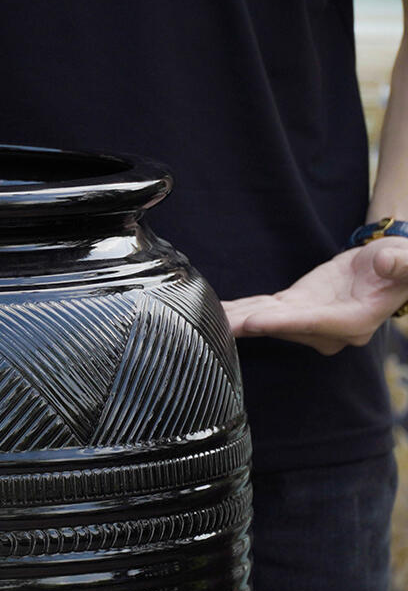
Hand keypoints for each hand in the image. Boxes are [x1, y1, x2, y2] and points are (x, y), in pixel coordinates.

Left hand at [223, 237, 407, 354]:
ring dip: (235, 321)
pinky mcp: (293, 308)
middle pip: (281, 326)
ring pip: (265, 321)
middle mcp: (327, 329)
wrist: (386, 268)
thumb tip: (386, 264)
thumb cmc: (399, 266)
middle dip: (247, 326)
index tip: (254, 322)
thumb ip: (398, 264)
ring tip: (202, 319)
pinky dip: (238, 311)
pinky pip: (261, 311)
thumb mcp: (404, 261)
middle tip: (214, 326)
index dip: (283, 323)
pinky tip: (212, 311)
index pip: (313, 322)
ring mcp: (307, 321)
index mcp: (354, 320)